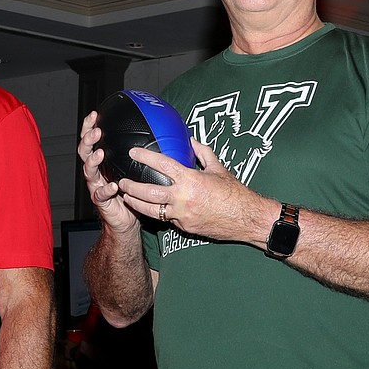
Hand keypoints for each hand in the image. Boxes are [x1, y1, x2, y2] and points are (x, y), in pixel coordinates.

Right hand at [77, 111, 140, 234]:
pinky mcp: (100, 201)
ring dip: (93, 161)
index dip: (90, 126)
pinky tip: (112, 185)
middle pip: (84, 152)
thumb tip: (162, 135)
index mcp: (103, 161)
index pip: (93, 140)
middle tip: (96, 132)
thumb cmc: (132, 192)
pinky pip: (100, 193)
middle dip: (88, 140)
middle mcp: (96, 171)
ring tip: (99, 154)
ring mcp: (96, 185)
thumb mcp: (137, 170)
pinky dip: (105, 188)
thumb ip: (142, 155)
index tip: (95, 114)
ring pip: (88, 171)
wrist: (126, 219)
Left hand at [118, 138, 271, 245]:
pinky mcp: (184, 228)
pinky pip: (167, 220)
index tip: (133, 152)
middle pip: (148, 193)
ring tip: (126, 197)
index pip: (162, 165)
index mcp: (191, 180)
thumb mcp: (219, 168)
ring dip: (136, 204)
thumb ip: (203, 153)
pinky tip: (151, 208)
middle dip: (131, 187)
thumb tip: (191, 140)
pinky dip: (159, 213)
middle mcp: (183, 198)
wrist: (246, 219)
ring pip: (151, 211)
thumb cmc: (234, 193)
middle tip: (122, 182)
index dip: (145, 157)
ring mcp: (182, 216)